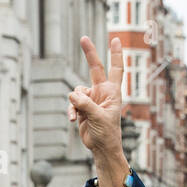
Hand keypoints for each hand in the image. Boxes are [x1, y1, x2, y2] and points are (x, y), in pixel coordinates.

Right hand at [69, 37, 129, 186]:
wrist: (101, 148)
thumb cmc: (107, 134)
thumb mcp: (98, 118)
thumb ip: (86, 105)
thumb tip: (72, 95)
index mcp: (112, 92)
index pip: (115, 69)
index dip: (115, 54)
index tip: (116, 39)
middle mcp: (102, 92)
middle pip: (95, 68)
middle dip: (89, 53)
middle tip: (83, 38)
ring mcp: (91, 100)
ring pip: (77, 91)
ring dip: (75, 103)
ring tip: (78, 115)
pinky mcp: (82, 108)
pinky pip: (72, 103)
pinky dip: (71, 110)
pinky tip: (72, 119)